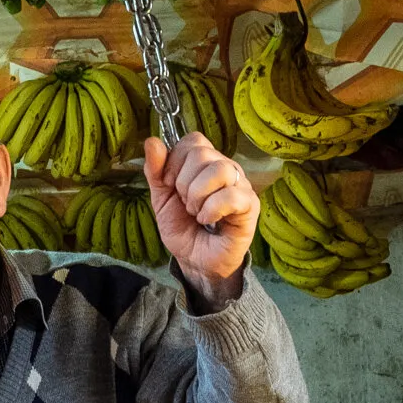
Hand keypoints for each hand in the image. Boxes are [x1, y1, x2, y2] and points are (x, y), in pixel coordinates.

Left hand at [145, 131, 256, 301]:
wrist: (195, 261)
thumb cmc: (183, 229)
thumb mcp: (161, 199)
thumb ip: (155, 171)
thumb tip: (152, 141)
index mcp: (205, 163)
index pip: (193, 141)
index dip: (174, 162)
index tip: (170, 185)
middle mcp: (226, 168)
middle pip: (202, 154)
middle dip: (184, 183)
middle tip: (186, 204)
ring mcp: (240, 185)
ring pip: (219, 169)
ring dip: (198, 195)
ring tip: (196, 213)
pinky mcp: (250, 206)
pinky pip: (231, 195)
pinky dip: (211, 209)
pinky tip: (208, 221)